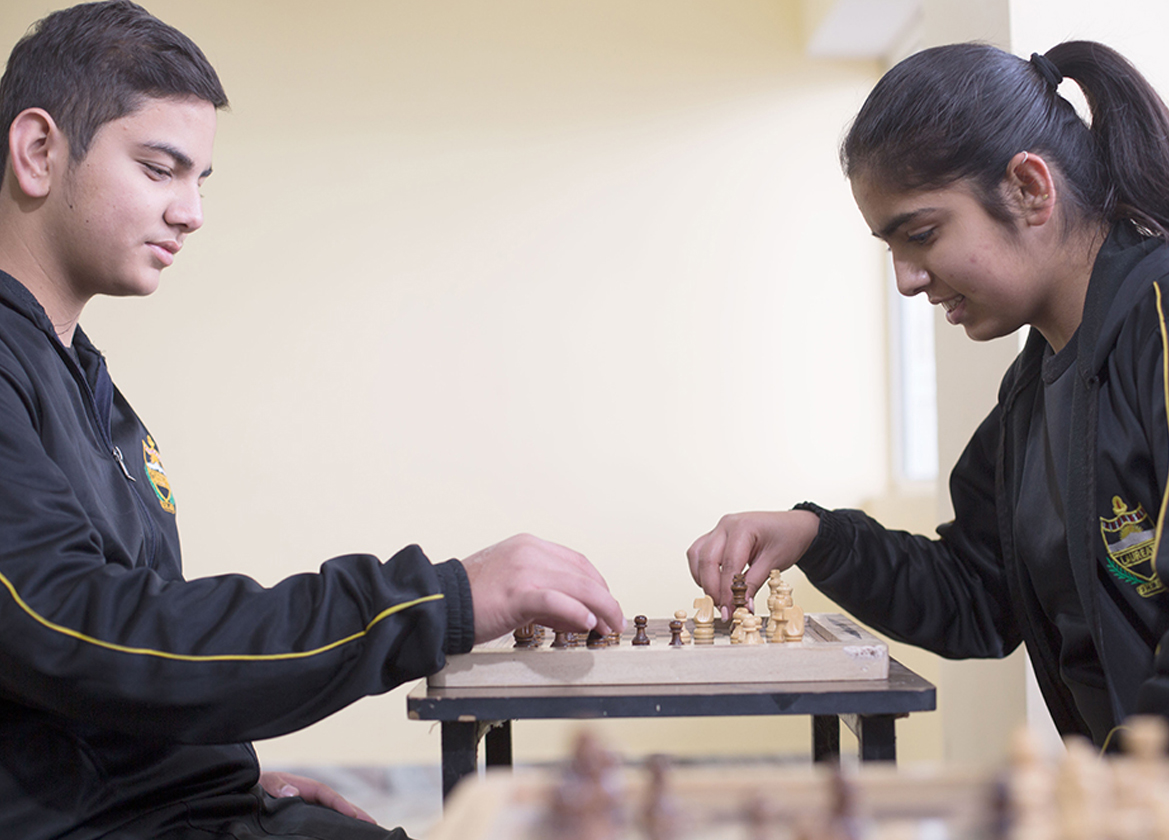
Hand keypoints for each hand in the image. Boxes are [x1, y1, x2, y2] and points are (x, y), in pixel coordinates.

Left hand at [259, 771, 376, 824]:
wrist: (250, 792)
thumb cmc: (259, 785)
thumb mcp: (267, 782)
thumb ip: (278, 786)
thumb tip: (293, 793)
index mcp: (305, 787)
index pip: (327, 794)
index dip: (340, 804)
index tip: (353, 814)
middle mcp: (311, 797)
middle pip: (337, 805)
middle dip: (355, 813)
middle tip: (373, 824)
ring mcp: (310, 808)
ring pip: (333, 814)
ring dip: (349, 821)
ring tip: (366, 831)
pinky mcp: (306, 818)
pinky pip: (324, 821)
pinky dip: (337, 826)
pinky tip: (344, 835)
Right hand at [461, 533, 623, 643]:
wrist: (438, 600)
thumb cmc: (472, 597)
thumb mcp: (513, 583)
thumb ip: (545, 594)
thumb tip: (577, 614)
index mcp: (529, 546)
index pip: (578, 562)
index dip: (598, 585)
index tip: (606, 603)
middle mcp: (530, 552)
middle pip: (583, 574)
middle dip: (605, 600)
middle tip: (614, 620)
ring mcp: (524, 570)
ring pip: (577, 586)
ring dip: (600, 609)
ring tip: (607, 627)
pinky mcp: (517, 592)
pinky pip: (556, 600)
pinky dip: (576, 612)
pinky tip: (586, 624)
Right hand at [687, 510, 819, 619]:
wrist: (794, 526)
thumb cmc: (788, 538)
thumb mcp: (774, 562)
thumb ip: (754, 583)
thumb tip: (742, 606)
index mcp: (743, 527)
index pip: (728, 564)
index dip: (727, 592)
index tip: (729, 612)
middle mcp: (726, 525)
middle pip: (707, 560)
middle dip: (712, 589)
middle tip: (723, 610)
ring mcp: (718, 529)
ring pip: (697, 556)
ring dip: (703, 580)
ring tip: (718, 599)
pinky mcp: (716, 536)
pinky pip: (699, 553)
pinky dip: (702, 571)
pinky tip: (713, 585)